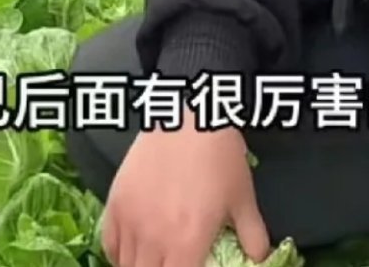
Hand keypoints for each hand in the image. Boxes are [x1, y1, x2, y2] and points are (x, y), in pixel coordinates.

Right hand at [101, 106, 269, 266]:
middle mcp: (153, 239)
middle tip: (171, 263)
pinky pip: (109, 244)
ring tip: (154, 260)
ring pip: (126, 266)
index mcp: (186, 245)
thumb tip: (259, 258)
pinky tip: (132, 249)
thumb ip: (253, 236)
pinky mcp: (115, 201)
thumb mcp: (243, 199)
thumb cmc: (220, 157)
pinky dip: (118, 254)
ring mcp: (130, 220)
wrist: (192, 115)